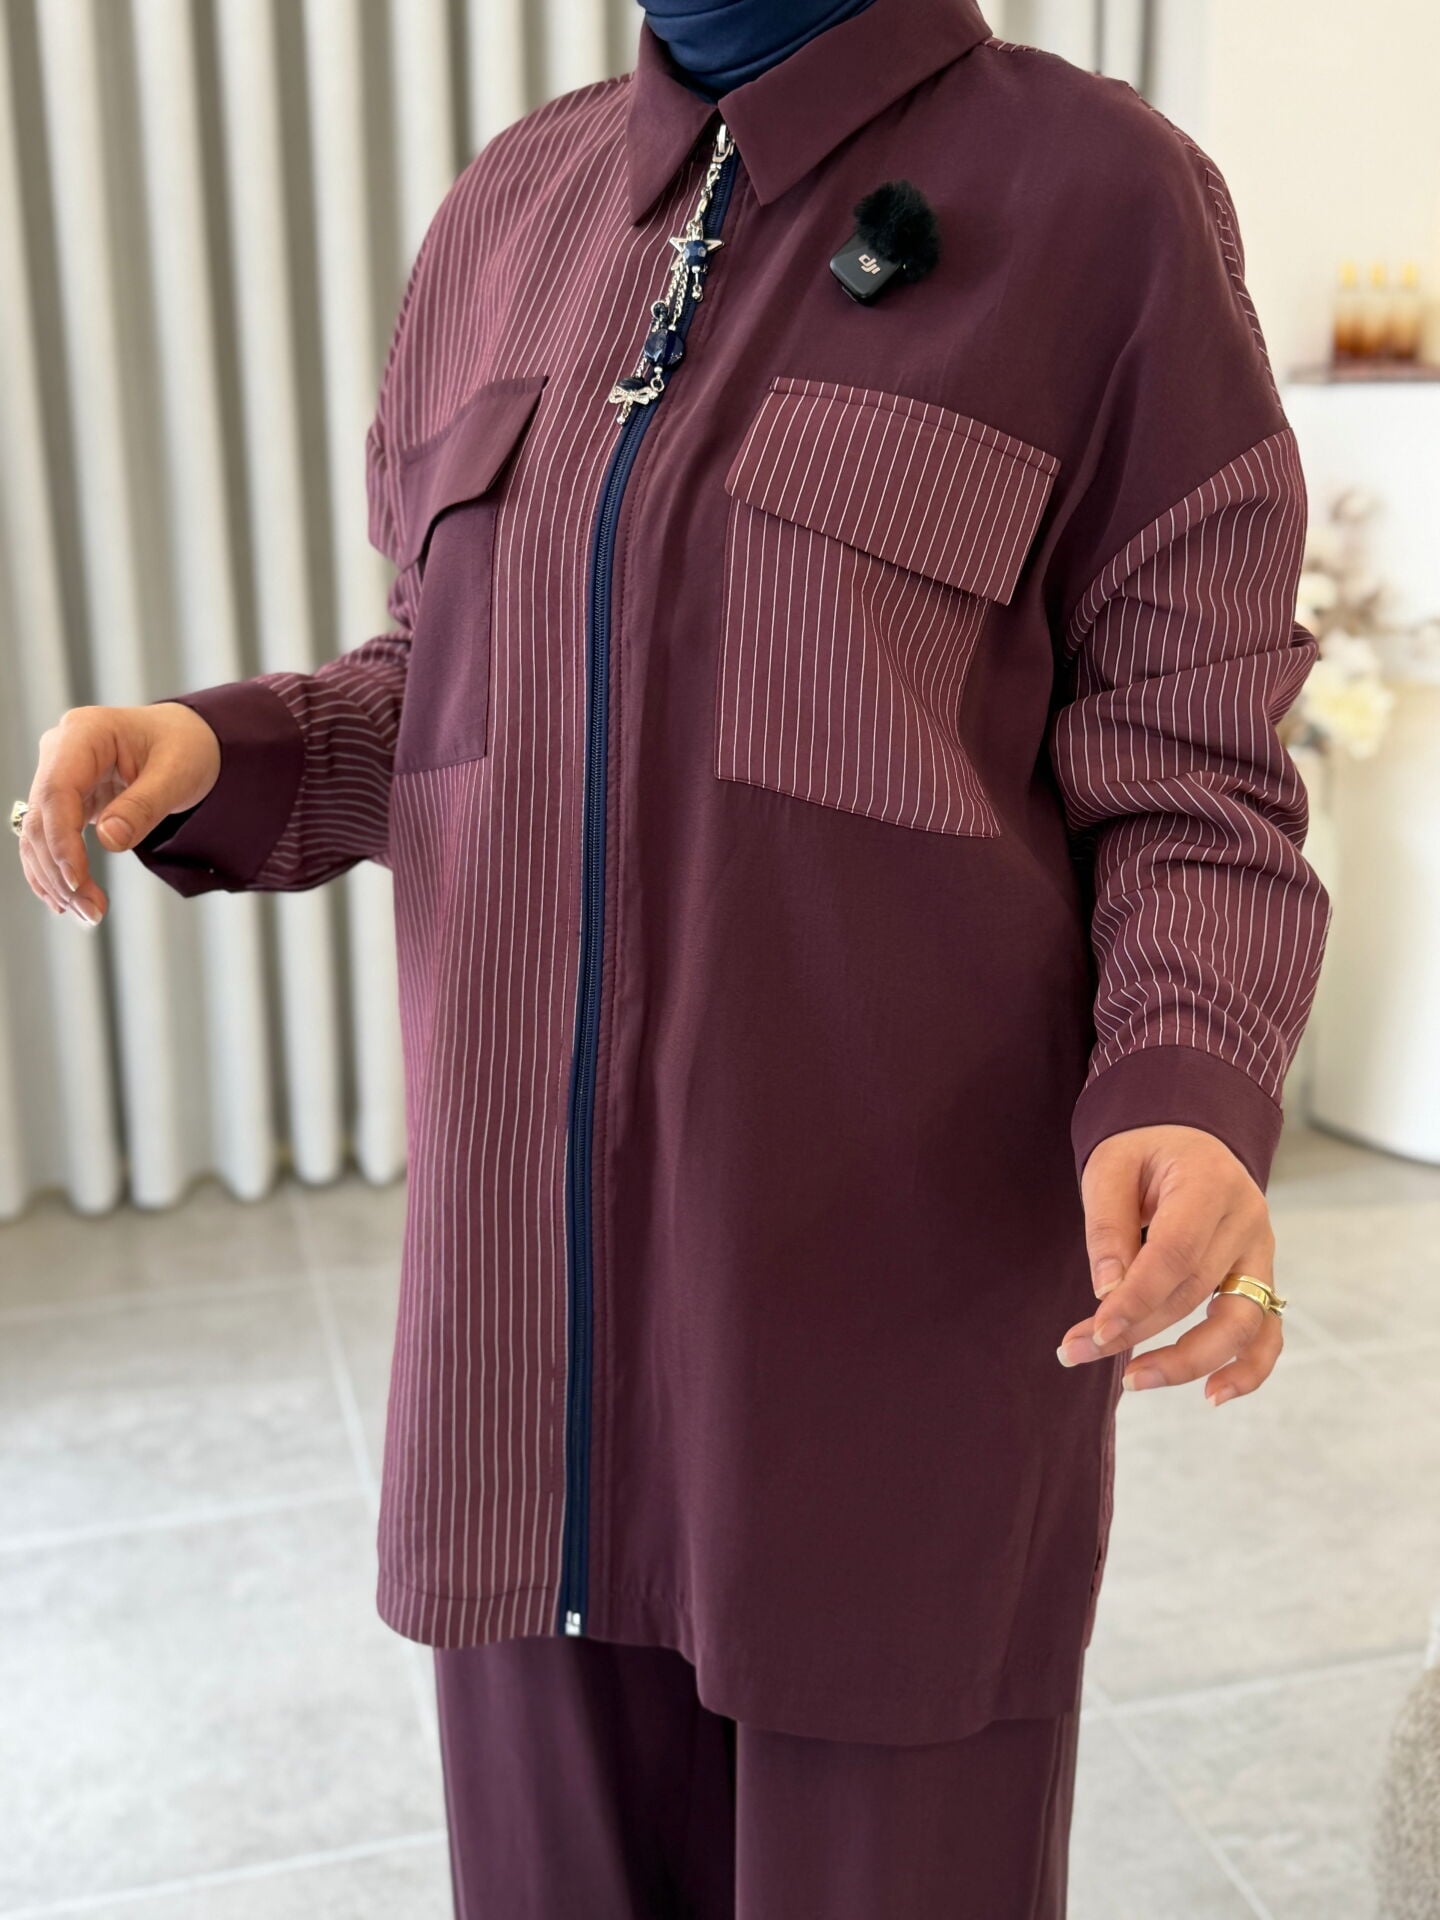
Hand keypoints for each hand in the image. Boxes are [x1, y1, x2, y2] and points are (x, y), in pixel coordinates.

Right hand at [16, 702, 220, 926]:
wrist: (185, 739)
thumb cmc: (185, 747)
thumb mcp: (177, 774)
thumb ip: (144, 806)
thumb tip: (110, 841)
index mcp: (85, 733)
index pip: (57, 791)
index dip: (61, 841)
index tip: (77, 881)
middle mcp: (60, 751)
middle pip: (42, 818)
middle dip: (60, 870)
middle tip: (91, 912)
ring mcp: (57, 775)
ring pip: (38, 834)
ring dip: (56, 879)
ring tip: (88, 914)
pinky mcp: (64, 800)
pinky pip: (48, 838)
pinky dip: (55, 871)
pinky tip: (66, 901)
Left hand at [1057, 1123, 1280, 1405]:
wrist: (1190, 1134)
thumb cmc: (1144, 1148)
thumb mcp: (1110, 1165)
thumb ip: (1108, 1223)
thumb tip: (1107, 1292)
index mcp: (1211, 1184)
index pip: (1175, 1254)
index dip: (1136, 1298)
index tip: (1096, 1330)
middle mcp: (1247, 1220)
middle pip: (1194, 1291)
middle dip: (1136, 1330)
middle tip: (1077, 1352)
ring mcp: (1260, 1251)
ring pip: (1240, 1322)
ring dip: (1188, 1360)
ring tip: (1134, 1381)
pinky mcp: (1260, 1276)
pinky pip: (1267, 1331)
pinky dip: (1249, 1369)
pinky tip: (1213, 1395)